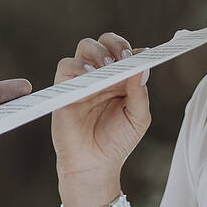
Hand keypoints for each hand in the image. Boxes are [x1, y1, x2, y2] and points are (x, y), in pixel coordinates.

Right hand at [51, 33, 149, 206]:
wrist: (93, 164)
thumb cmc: (116, 143)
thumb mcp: (138, 118)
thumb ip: (140, 93)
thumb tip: (142, 66)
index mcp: (122, 79)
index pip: (127, 52)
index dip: (132, 50)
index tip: (139, 56)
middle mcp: (102, 75)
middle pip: (105, 42)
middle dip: (115, 44)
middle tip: (122, 59)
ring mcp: (82, 79)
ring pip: (85, 47)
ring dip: (97, 51)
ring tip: (106, 67)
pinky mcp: (64, 87)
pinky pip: (65, 65)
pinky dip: (76, 65)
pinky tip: (88, 75)